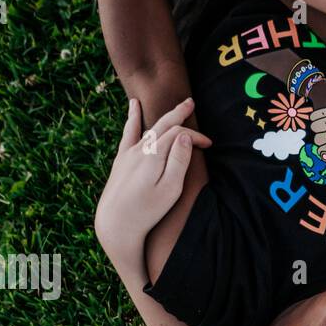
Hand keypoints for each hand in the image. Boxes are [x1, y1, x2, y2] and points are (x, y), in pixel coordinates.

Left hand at [94, 97, 210, 274]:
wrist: (116, 222)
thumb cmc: (147, 210)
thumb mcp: (170, 189)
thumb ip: (179, 160)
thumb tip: (184, 136)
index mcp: (155, 154)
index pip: (179, 134)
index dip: (195, 136)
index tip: (208, 144)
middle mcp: (140, 148)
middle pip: (163, 125)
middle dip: (179, 113)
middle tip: (192, 103)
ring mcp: (129, 153)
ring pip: (148, 126)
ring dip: (162, 114)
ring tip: (171, 104)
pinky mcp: (121, 160)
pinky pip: (128, 132)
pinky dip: (132, 117)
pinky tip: (133, 106)